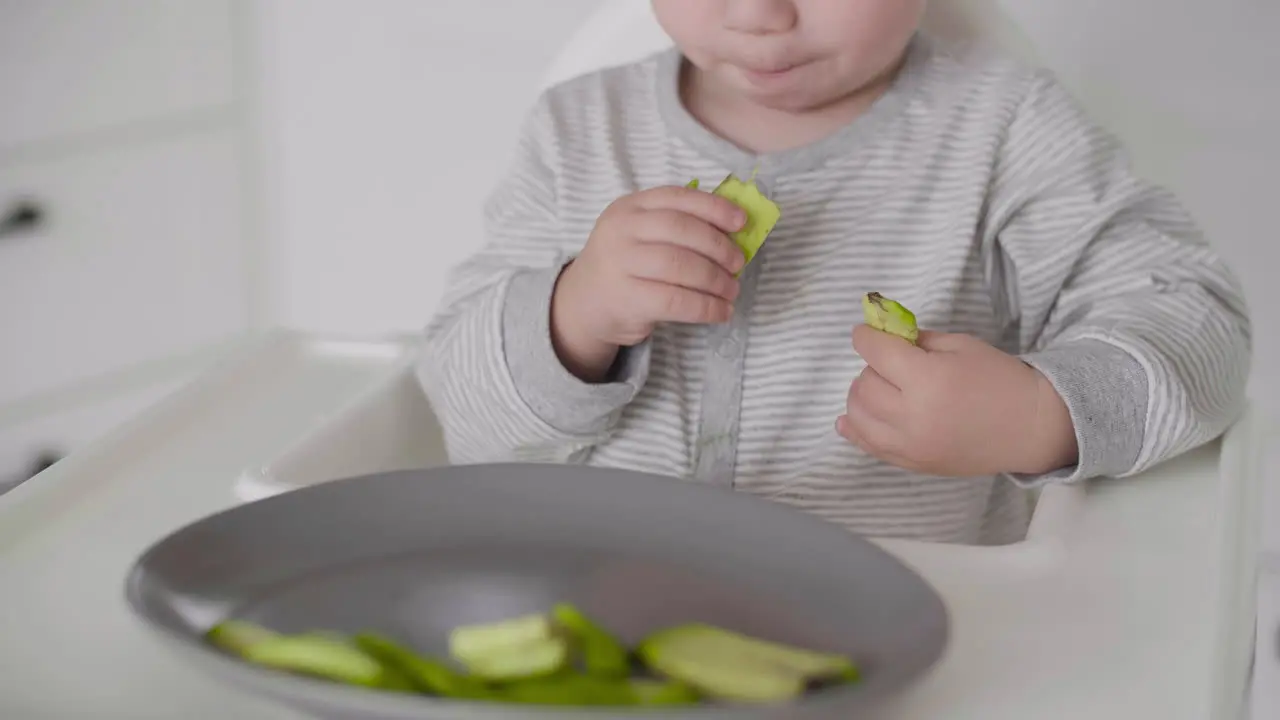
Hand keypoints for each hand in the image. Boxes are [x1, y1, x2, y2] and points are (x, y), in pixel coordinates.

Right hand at [551, 185, 746, 380]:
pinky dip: (706, 307)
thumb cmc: (625, 265)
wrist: (584, 304)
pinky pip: (676, 301)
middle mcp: (621, 230)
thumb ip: (676, 226)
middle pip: (681, 230)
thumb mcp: (640, 234)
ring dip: (716, 280)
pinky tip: (721, 311)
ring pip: (681, 266)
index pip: (677, 198)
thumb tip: (734, 233)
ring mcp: (621, 264)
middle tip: (738, 263)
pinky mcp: (627, 299)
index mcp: (630, 206)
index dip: (714, 207)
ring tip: (732, 290)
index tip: (741, 222)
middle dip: (718, 247)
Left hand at [837, 325, 1078, 477]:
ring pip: (858, 417)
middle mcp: (913, 415)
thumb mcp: (960, 346)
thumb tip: (884, 336)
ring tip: (877, 388)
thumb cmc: (1000, 380)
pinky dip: (855, 430)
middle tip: (887, 363)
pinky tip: (848, 420)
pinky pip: (870, 446)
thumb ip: (917, 340)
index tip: (863, 333)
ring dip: (859, 397)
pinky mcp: (913, 463)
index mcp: (928, 379)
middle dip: (870, 368)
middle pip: (864, 386)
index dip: (865, 338)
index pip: (877, 353)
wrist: (1031, 427)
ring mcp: (911, 445)